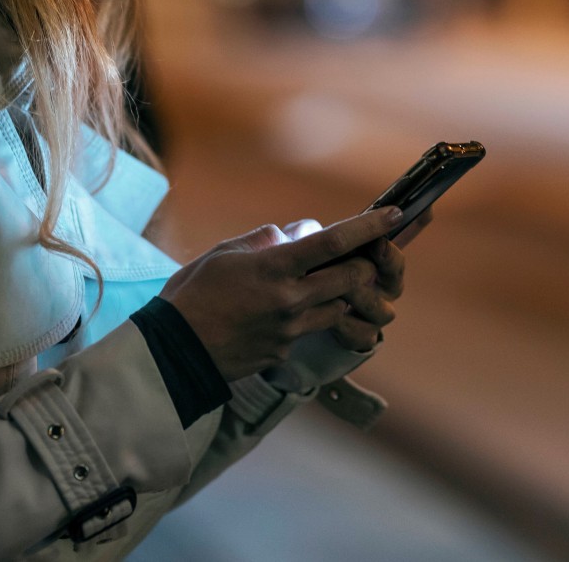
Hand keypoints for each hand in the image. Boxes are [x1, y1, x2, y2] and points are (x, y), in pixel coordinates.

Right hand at [159, 207, 405, 380]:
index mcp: (274, 267)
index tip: (394, 214)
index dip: (369, 227)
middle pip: (352, 279)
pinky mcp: (284, 353)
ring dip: (340, 295)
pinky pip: (308, 331)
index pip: (334, 243)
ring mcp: (290, 330)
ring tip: (321, 287)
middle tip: (363, 258)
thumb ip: (264, 241)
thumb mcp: (223, 253)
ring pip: (339, 309)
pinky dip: (306, 319)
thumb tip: (292, 235)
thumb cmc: (192, 294)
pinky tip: (279, 316)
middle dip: (366, 266)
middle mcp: (290, 299)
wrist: (174, 351)